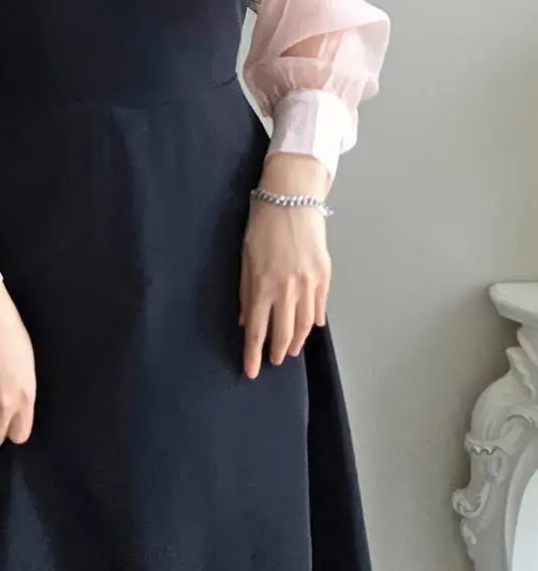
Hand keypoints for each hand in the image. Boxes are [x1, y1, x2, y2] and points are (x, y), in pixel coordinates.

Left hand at [239, 154, 331, 379]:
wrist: (292, 199)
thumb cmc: (262, 225)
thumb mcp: (245, 258)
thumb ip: (246, 291)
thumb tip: (245, 320)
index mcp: (263, 286)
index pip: (257, 331)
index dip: (253, 354)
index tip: (251, 371)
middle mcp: (287, 290)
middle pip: (284, 333)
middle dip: (277, 352)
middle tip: (273, 361)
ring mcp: (309, 284)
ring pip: (305, 324)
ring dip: (297, 341)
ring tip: (289, 350)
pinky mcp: (324, 275)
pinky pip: (320, 306)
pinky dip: (314, 320)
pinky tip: (310, 328)